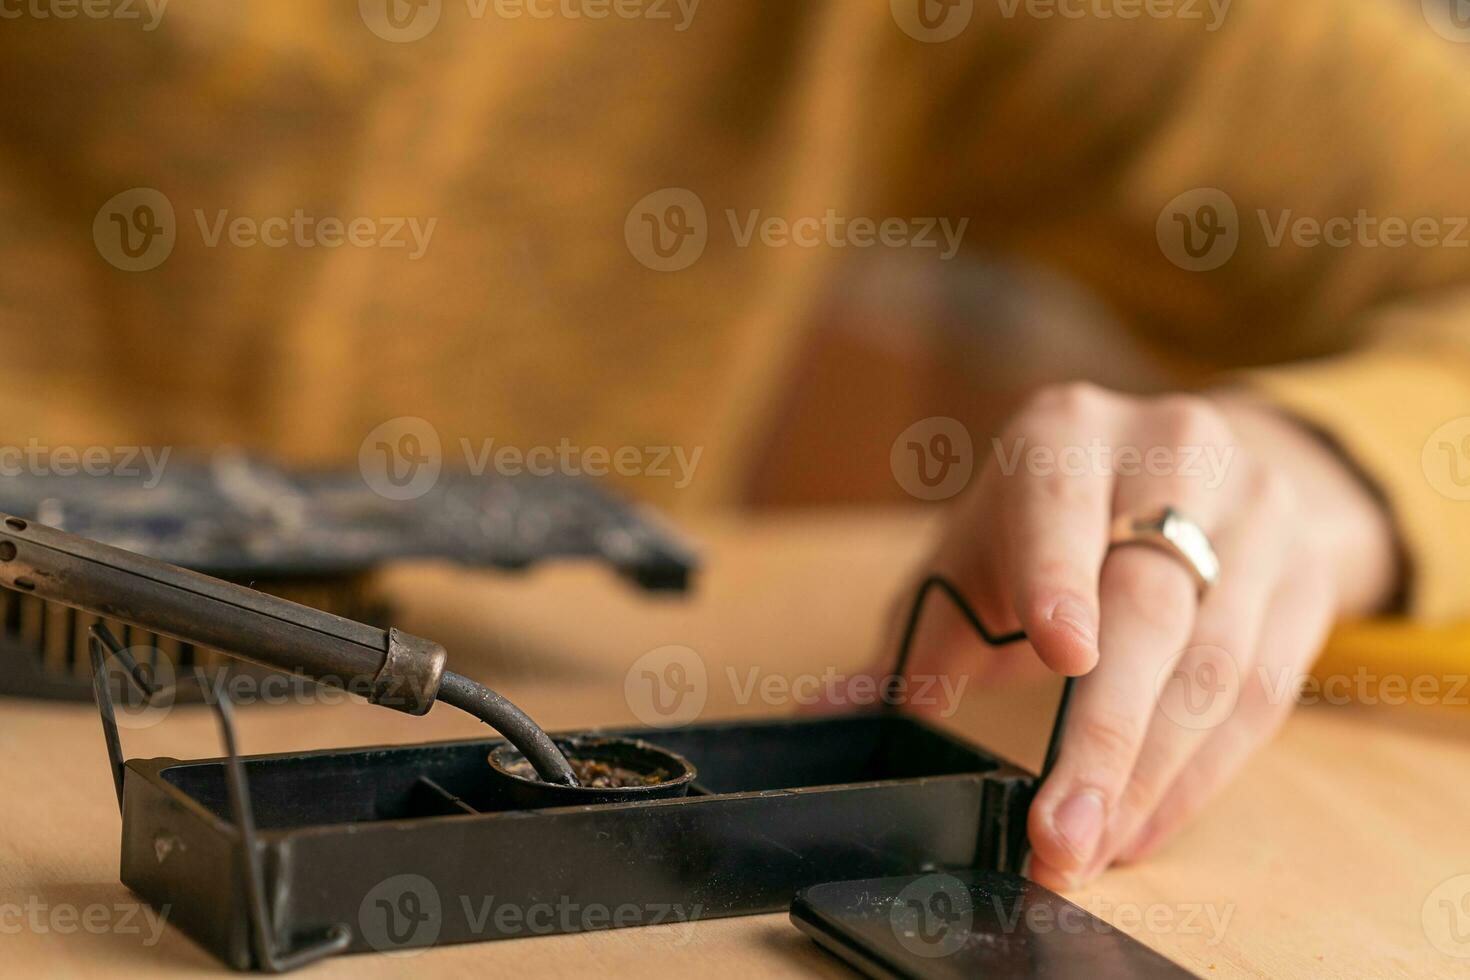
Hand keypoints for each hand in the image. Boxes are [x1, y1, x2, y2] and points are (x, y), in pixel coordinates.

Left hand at [878, 384, 1398, 889]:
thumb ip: (916, 635)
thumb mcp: (979, 549)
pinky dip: (1201, 774)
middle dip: (1102, 735)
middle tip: (1058, 834)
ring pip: (1215, 663)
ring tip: (1089, 848)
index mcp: (1068, 434)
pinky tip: (1143, 826)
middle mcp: (1173, 454)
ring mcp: (1253, 515)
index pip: (1062, 504)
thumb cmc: (1055, 517)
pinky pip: (1264, 693)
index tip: (1063, 653)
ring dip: (1151, 776)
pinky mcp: (1303, 577)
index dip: (1061, 578)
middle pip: (1149, 604)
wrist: (1192, 467)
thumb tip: (827, 712)